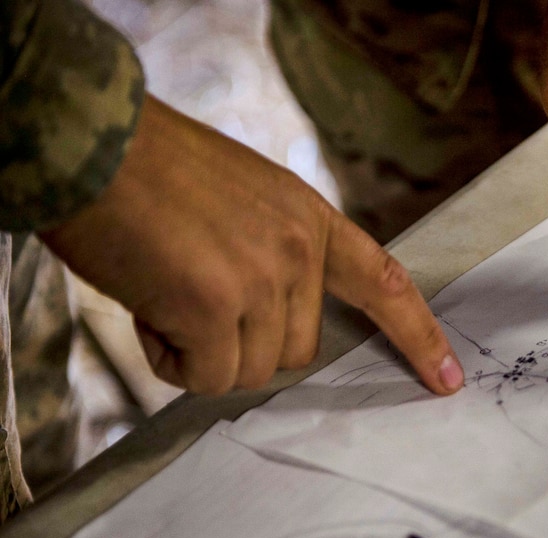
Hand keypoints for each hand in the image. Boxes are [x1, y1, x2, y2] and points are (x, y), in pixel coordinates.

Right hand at [40, 96, 462, 395]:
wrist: (92, 142)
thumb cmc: (154, 171)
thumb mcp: (246, 199)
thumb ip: (276, 255)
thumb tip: (271, 325)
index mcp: (312, 220)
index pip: (384, 284)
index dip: (418, 335)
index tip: (447, 376)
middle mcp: (299, 250)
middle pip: (298, 350)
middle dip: (244, 344)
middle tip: (190, 299)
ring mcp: (262, 278)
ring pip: (250, 370)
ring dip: (201, 352)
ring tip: (162, 294)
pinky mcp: (215, 305)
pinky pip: (206, 376)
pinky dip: (171, 360)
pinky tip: (148, 309)